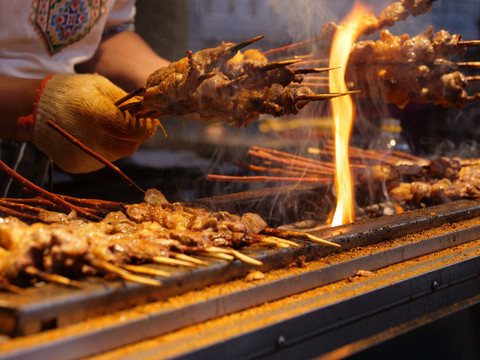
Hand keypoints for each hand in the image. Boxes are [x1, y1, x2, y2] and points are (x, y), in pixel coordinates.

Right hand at [31, 74, 157, 172]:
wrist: (33, 109)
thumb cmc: (72, 93)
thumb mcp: (100, 87)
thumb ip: (128, 102)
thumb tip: (150, 115)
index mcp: (95, 114)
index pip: (135, 130)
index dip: (146, 126)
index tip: (148, 120)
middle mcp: (89, 139)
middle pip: (130, 146)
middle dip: (133, 136)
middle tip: (127, 124)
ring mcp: (81, 156)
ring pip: (117, 155)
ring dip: (118, 142)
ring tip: (104, 128)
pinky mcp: (76, 166)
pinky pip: (102, 160)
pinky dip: (104, 150)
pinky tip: (92, 137)